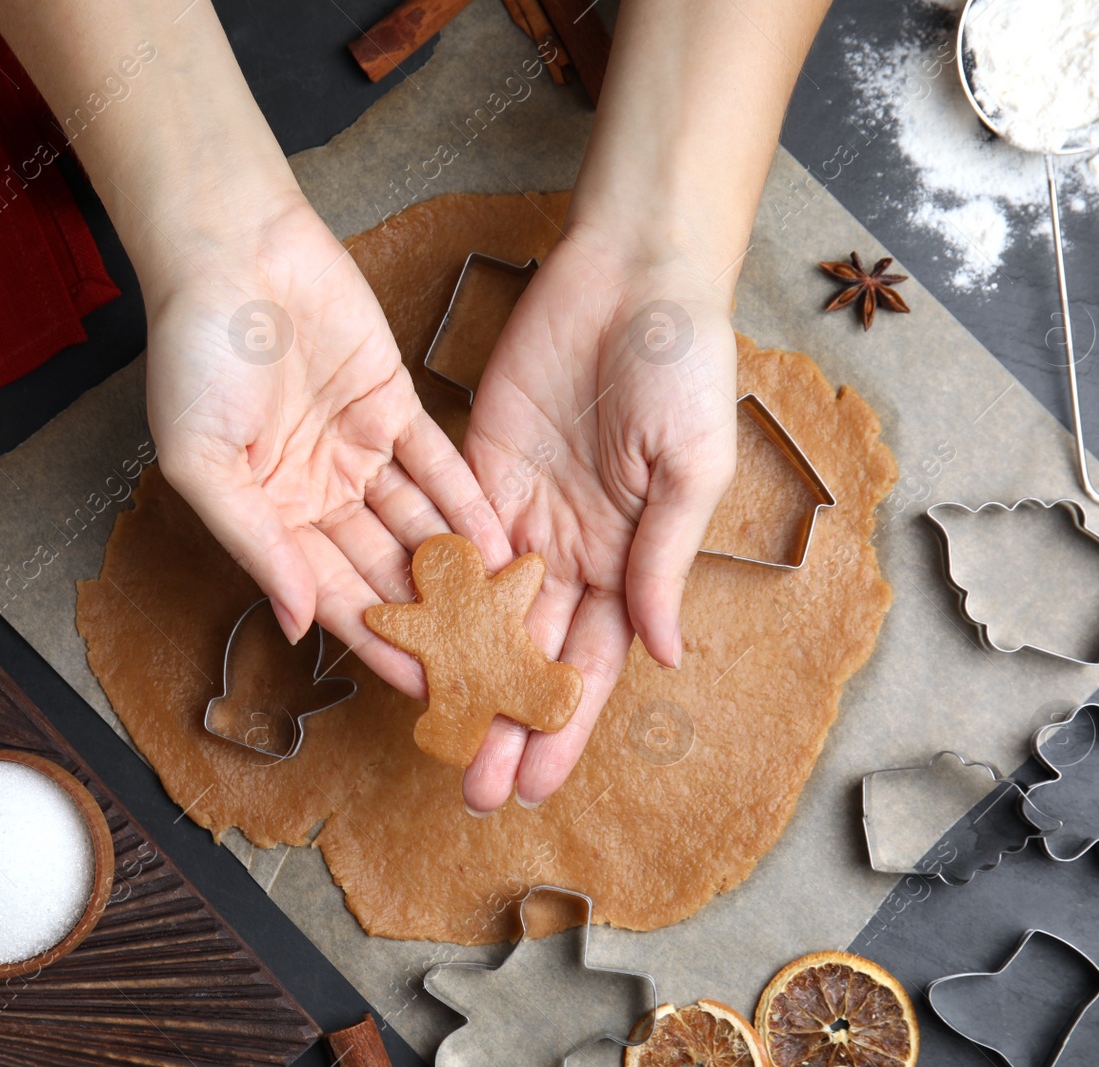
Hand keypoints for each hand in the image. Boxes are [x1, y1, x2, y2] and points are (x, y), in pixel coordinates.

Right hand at [144, 193, 512, 695]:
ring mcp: (358, 449)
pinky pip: (437, 464)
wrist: (230, 252)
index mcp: (266, 514)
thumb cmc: (194, 355)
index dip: (377, 643)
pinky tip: (497, 542)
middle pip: (382, 570)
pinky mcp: (394, 404)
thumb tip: (292, 621)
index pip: (331, 596)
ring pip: (417, 524)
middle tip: (481, 661)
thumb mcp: (203, 464)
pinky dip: (465, 501)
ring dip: (456, 568)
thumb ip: (255, 543)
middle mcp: (316, 492)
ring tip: (503, 611)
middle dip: (428, 619)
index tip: (422, 689)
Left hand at [461, 227, 738, 810]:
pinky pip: (449, 543)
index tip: (538, 783)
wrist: (632, 273)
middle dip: (505, 721)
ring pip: (482, 614)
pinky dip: (430, 595)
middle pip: (529, 653)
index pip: (591, 662)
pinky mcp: (478, 467)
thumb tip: (662, 658)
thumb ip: (663, 561)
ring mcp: (521, 510)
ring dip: (460, 677)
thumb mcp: (692, 468)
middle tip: (473, 787)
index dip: (563, 724)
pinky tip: (407, 645)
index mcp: (630, 556)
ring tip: (433, 738)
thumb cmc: (686, 364)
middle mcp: (571, 546)